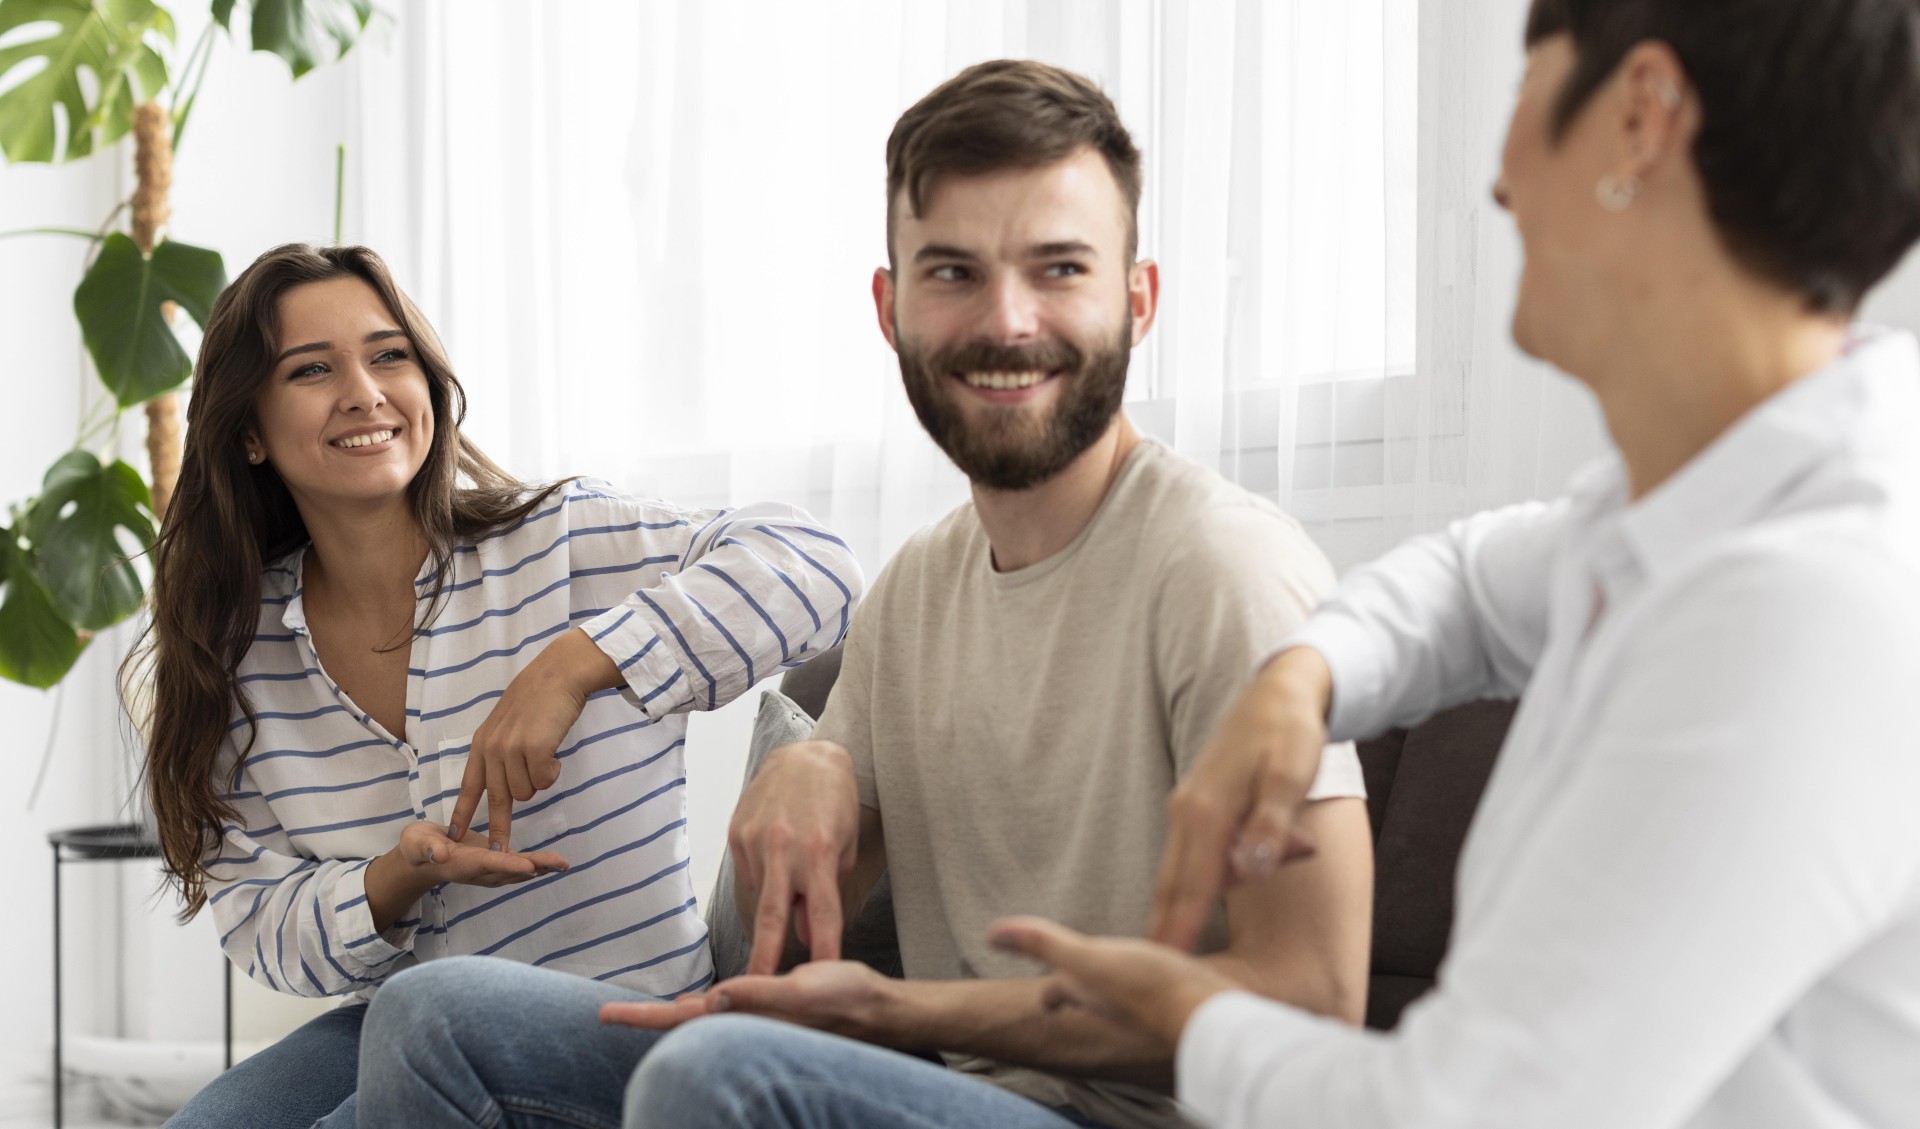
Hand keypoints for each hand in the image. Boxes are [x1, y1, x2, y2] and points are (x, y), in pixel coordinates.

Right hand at [394, 818, 569, 886]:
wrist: (423, 856)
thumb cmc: (418, 845)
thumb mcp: (416, 842)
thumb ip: (427, 848)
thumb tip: (438, 854)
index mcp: (462, 864)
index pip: (487, 864)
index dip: (508, 865)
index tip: (528, 866)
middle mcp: (479, 871)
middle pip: (510, 870)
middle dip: (536, 867)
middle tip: (561, 864)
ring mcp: (488, 871)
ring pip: (518, 870)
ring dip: (542, 867)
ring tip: (564, 863)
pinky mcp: (495, 864)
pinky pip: (518, 866)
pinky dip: (537, 865)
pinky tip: (554, 863)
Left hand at [449, 628, 619, 849]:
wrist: (558, 675)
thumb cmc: (539, 699)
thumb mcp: (509, 725)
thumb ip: (503, 752)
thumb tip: (510, 785)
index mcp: (482, 744)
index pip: (468, 786)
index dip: (462, 814)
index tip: (453, 837)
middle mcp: (492, 749)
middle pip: (499, 799)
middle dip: (501, 829)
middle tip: (503, 851)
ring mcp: (511, 749)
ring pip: (527, 792)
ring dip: (539, 780)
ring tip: (545, 756)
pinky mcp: (534, 750)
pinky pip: (545, 781)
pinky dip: (553, 772)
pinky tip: (554, 753)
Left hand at [599, 960, 895, 1041]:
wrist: (882, 1011)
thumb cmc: (849, 1000)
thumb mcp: (806, 990)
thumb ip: (761, 995)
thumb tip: (713, 999)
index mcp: (749, 1022)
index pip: (683, 1022)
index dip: (643, 1018)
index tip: (606, 1015)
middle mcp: (747, 1027)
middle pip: (684, 1026)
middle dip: (647, 1020)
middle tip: (607, 1014)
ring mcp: (757, 1023)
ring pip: (702, 1022)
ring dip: (670, 1017)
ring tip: (636, 1012)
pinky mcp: (770, 1014)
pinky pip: (725, 1013)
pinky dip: (701, 1009)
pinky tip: (697, 1007)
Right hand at [729, 740, 862, 973]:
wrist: (805, 756)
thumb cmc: (834, 803)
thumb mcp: (844, 847)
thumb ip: (826, 892)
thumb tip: (802, 936)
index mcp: (818, 853)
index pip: (822, 914)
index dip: (822, 949)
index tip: (821, 979)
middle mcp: (783, 848)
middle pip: (772, 916)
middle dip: (764, 958)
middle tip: (756, 992)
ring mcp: (754, 840)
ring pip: (759, 893)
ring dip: (773, 901)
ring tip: (789, 878)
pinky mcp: (735, 833)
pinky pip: (748, 872)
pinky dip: (763, 875)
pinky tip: (775, 854)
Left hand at [988, 916, 1237, 1051]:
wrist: (1205, 1013)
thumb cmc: (1147, 985)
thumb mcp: (1090, 958)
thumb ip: (1043, 943)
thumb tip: (991, 935)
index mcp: (1087, 988)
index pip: (1056, 988)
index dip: (1049, 988)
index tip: (1044, 994)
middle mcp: (1111, 1002)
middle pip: (1085, 994)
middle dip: (1076, 987)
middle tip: (1071, 984)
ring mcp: (1143, 1006)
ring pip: (1117, 995)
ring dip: (1110, 984)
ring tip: (1114, 975)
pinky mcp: (1174, 1000)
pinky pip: (1152, 991)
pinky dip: (1147, 981)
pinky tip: (1163, 974)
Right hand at [1148, 648, 1331, 949]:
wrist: (1280, 689)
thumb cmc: (1290, 734)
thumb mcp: (1289, 776)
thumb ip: (1270, 825)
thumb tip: (1247, 870)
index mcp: (1208, 811)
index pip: (1191, 885)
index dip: (1176, 928)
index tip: (1160, 968)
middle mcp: (1188, 813)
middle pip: (1172, 883)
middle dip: (1159, 929)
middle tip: (1140, 978)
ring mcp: (1188, 808)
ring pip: (1178, 869)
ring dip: (1174, 906)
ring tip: (1168, 942)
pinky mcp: (1196, 805)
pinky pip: (1187, 854)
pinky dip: (1185, 882)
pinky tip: (1191, 897)